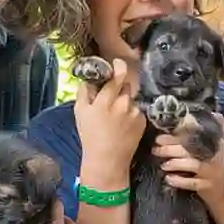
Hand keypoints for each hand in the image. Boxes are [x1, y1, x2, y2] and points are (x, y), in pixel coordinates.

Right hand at [74, 57, 145, 175]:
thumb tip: (88, 79)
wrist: (108, 160)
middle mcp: (123, 104)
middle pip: (126, 85)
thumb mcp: (80, 113)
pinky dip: (131, 113)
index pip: (118, 75)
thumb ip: (84, 92)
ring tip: (116, 117)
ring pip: (131, 98)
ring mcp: (135, 112)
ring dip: (125, 102)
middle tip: (110, 98)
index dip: (119, 66)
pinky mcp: (143, 120)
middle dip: (119, 87)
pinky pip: (137, 110)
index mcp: (106, 101)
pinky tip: (123, 124)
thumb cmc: (90, 137)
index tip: (118, 62)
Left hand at [156, 119, 223, 204]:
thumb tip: (197, 114)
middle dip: (171, 148)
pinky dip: (179, 181)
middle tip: (156, 148)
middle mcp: (212, 156)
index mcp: (212, 144)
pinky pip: (192, 183)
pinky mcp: (207, 186)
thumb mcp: (214, 147)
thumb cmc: (213, 166)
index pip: (195, 134)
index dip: (179, 132)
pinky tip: (168, 179)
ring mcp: (210, 172)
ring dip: (176, 163)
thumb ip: (206, 131)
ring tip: (163, 165)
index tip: (161, 135)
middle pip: (191, 149)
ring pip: (192, 164)